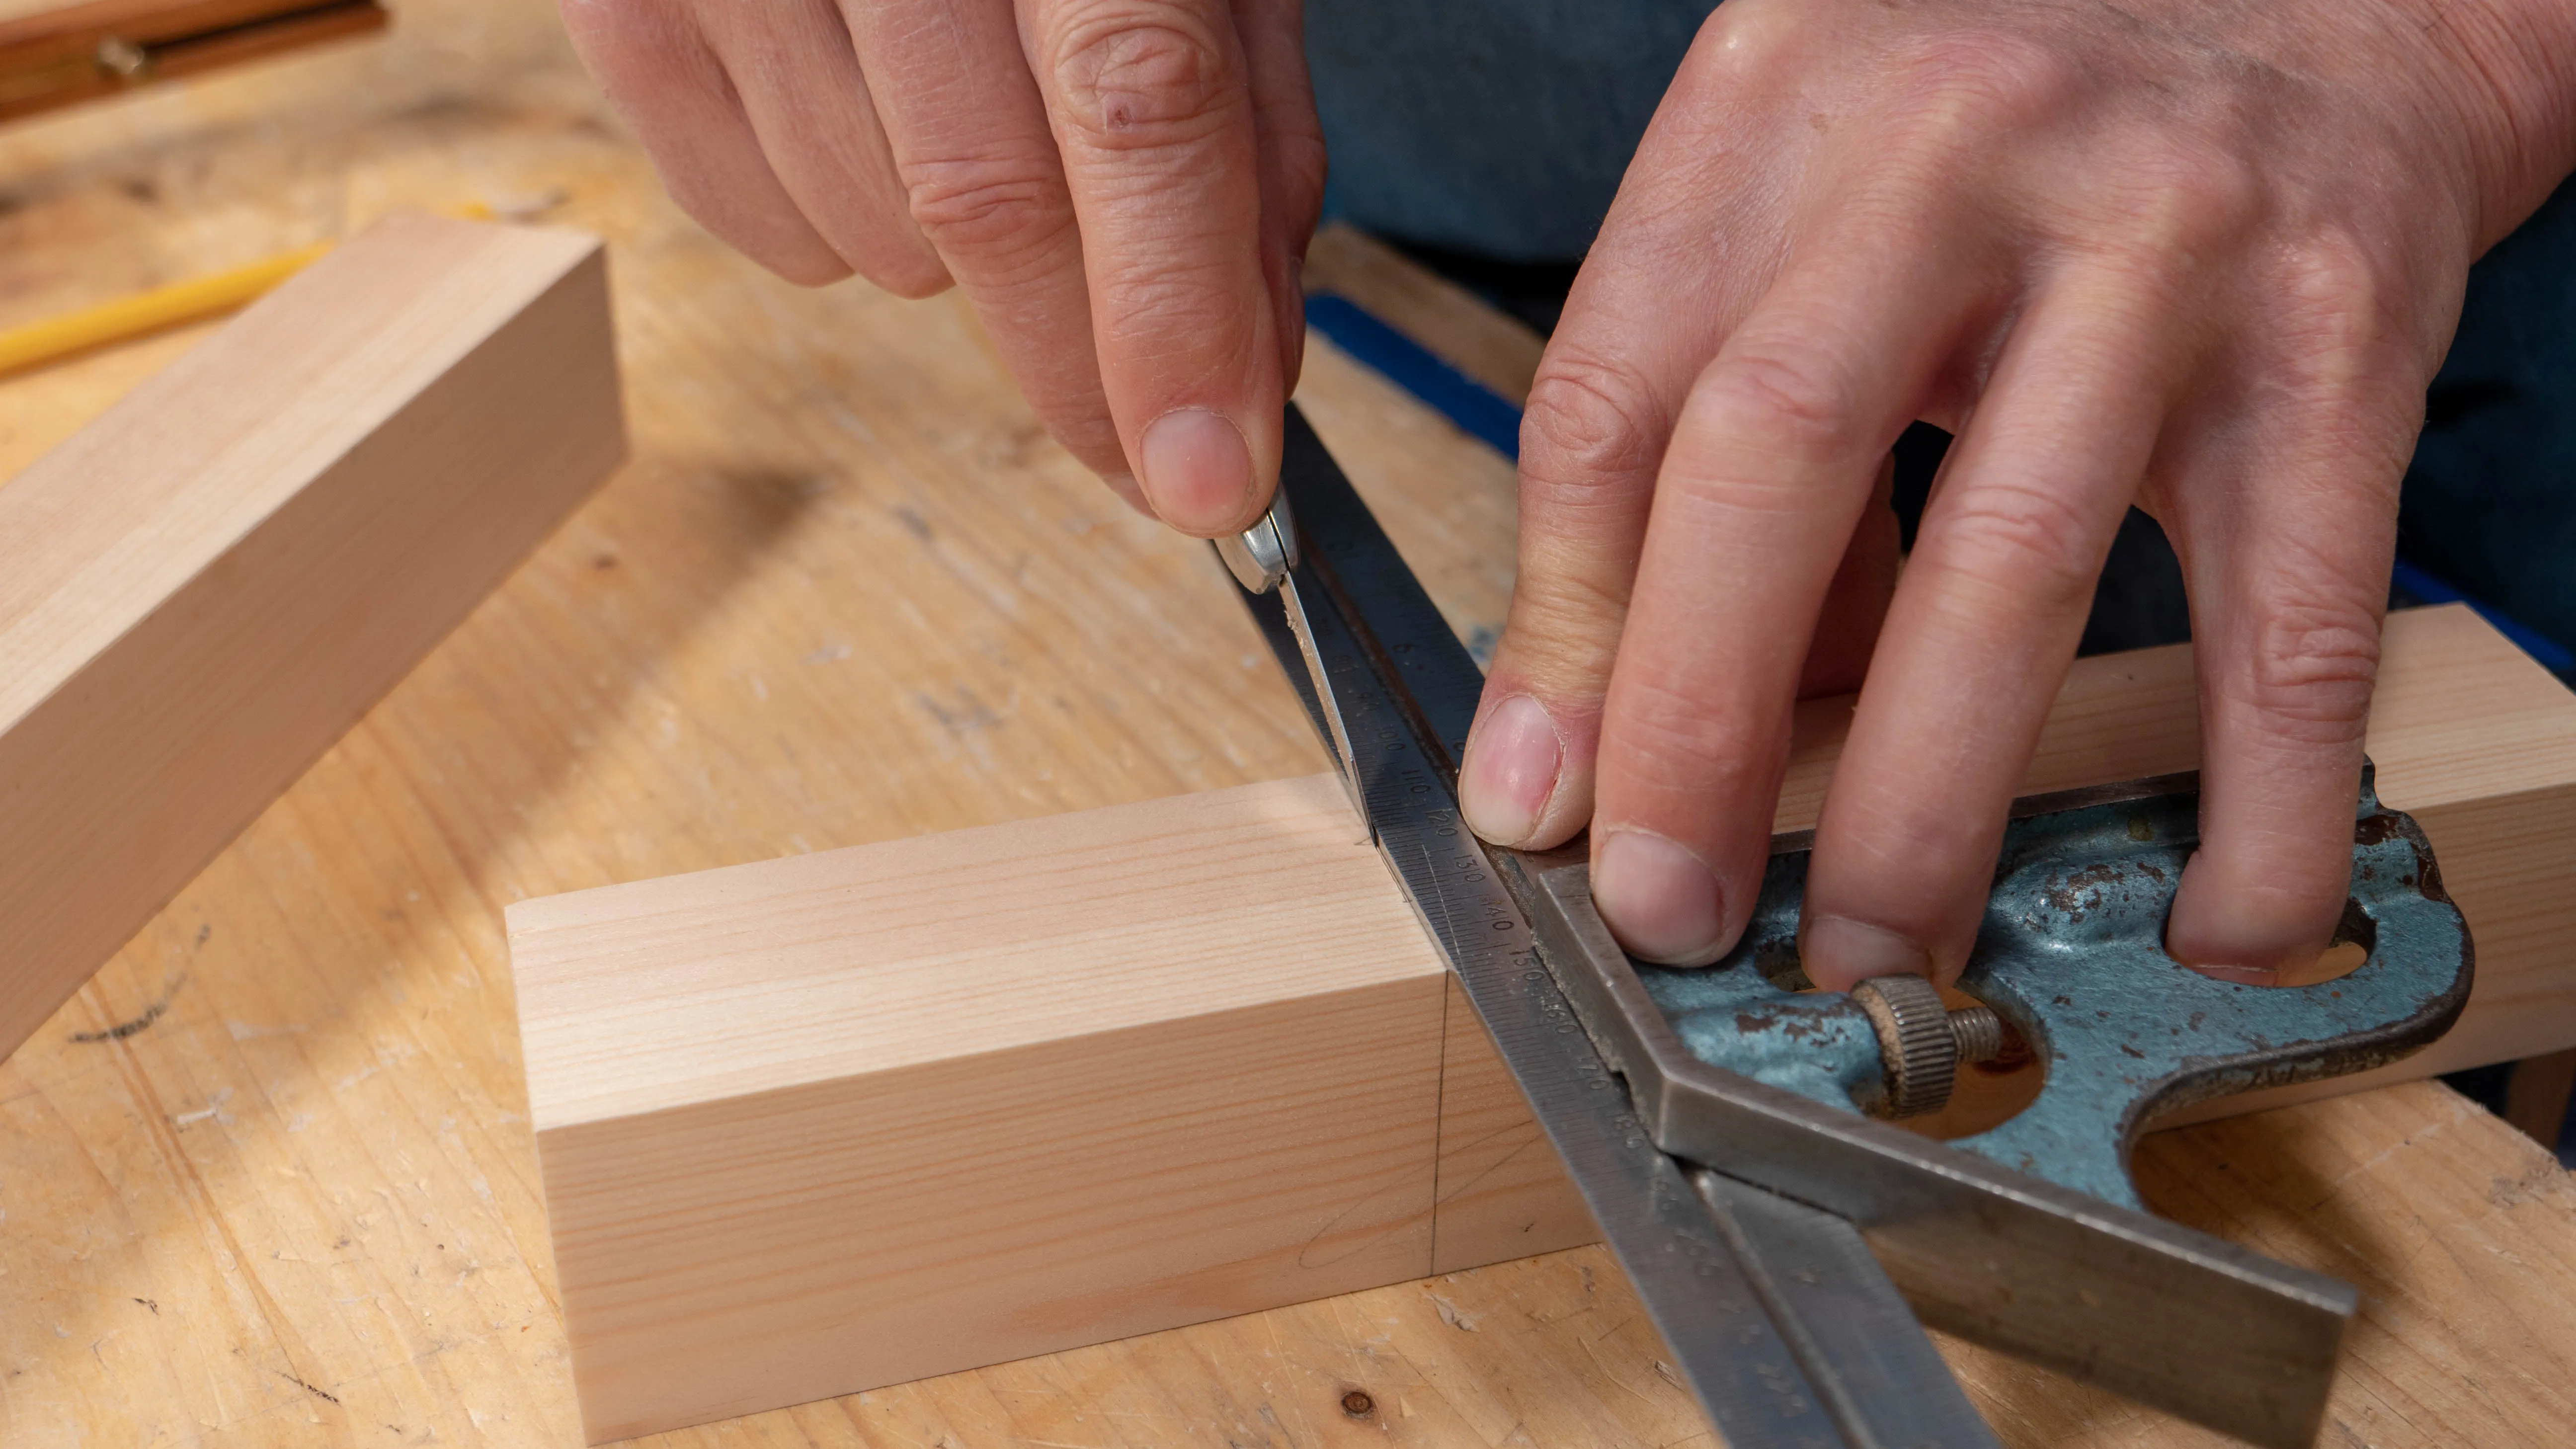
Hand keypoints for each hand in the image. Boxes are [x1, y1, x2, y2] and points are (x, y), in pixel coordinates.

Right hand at [558, 0, 1321, 534]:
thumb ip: (1237, 127)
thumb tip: (1247, 356)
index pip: (1135, 100)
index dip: (1177, 313)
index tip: (1213, 484)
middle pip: (986, 197)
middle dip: (1082, 367)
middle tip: (1144, 453)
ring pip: (876, 233)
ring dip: (963, 265)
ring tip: (982, 143)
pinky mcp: (626, 6)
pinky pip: (761, 222)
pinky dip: (845, 229)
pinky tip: (875, 133)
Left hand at [1458, 0, 2575, 986]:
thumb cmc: (2012, 133)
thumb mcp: (1812, 215)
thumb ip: (1702, 425)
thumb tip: (1607, 717)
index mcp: (1778, 103)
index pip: (1613, 393)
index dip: (1561, 625)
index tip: (1537, 800)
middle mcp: (1953, 148)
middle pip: (1774, 459)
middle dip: (1696, 721)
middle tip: (1667, 907)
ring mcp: (2159, 242)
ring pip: (2009, 562)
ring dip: (1921, 801)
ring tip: (1872, 951)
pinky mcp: (2335, 341)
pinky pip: (2284, 618)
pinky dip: (2251, 803)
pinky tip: (2206, 921)